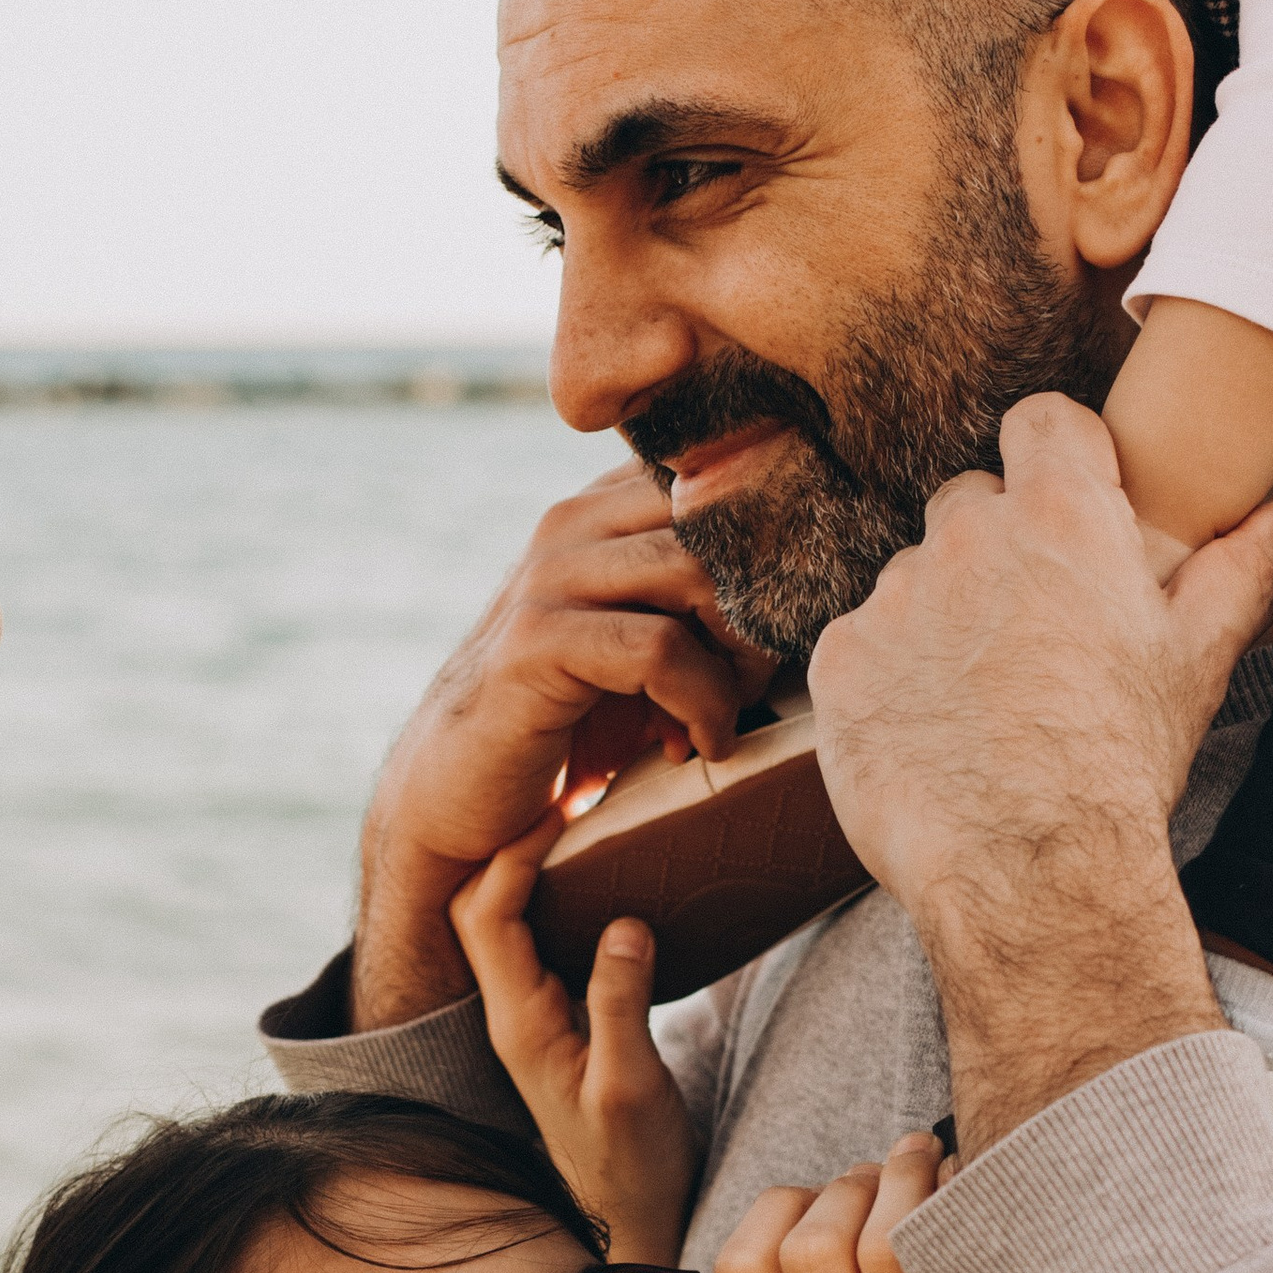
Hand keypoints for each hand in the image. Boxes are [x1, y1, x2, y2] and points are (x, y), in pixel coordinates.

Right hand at [353, 462, 768, 1028]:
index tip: (797, 614)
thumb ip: (703, 598)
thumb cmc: (569, 726)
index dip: (777, 541)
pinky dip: (701, 703)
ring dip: (739, 655)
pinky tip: (696, 744)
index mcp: (602, 510)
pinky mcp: (535, 641)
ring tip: (727, 714)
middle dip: (766, 600)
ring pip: (700, 573)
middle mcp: (572, 524)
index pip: (720, 474)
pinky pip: (659, 649)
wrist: (457, 798)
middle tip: (760, 679)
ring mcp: (548, 577)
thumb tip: (815, 576)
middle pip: (723, 516)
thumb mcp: (644, 646)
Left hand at [450, 824, 698, 1262]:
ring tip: (585, 823)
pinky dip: (562, 899)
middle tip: (570, 801)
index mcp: (518, 1023)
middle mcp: (512, 1013)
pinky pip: (544, 942)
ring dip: (535, 869)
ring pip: (509, 922)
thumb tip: (624, 921)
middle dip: (513, 848)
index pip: (486, 915)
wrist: (630, 1221)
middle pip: (483, 907)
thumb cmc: (631, 1164)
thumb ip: (620, 1004)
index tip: (564, 811)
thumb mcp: (632, 1086)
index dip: (513, 854)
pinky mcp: (560, 1020)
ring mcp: (533, 1016)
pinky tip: (602, 879)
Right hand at [716, 1140, 991, 1272]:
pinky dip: (954, 1201)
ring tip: (935, 1165)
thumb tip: (850, 1183)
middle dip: (852, 1182)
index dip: (782, 1206)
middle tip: (896, 1171)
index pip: (742, 1267)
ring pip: (872, 1243)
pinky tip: (975, 1191)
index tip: (832, 1196)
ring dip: (904, 1175)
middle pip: (809, 1245)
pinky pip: (935, 1260)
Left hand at [804, 395, 1272, 1154]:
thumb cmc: (1121, 762)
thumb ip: (1240, 570)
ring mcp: (893, 597)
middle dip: (999, 548)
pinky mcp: (839, 661)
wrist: (1027, 866)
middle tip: (1034, 631)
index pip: (1042, 420)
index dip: (1057, 455)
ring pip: (915, 579)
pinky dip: (889, 677)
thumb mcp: (1198, 660)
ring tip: (983, 701)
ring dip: (942, 617)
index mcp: (1059, 514)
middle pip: (972, 503)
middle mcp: (964, 535)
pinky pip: (864, 645)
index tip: (1071, 502)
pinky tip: (932, 733)